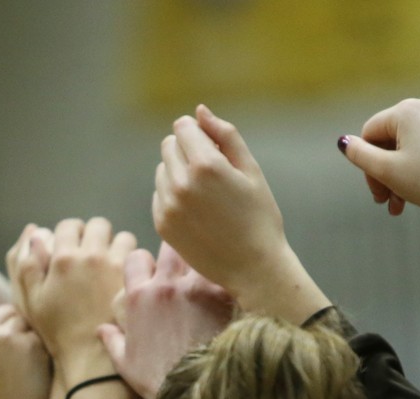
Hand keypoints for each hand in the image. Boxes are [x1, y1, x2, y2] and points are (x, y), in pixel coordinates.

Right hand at [0, 304, 51, 398]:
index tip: (0, 351)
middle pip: (4, 312)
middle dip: (12, 329)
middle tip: (16, 359)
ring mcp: (4, 336)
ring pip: (22, 320)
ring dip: (27, 337)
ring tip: (22, 367)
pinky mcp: (28, 343)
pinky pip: (38, 335)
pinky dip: (40, 350)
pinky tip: (32, 372)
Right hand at [14, 217, 137, 382]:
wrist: (92, 360)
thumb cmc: (58, 332)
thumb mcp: (32, 301)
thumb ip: (28, 264)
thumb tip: (36, 232)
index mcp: (63, 258)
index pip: (69, 225)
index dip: (70, 234)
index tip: (73, 249)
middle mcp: (91, 256)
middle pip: (98, 225)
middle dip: (96, 236)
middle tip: (94, 256)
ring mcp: (118, 266)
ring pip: (122, 238)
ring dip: (118, 247)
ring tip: (112, 267)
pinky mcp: (137, 279)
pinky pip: (141, 257)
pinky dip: (136, 263)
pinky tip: (127, 279)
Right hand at [100, 244, 235, 398]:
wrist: (192, 393)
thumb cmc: (156, 381)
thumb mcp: (126, 364)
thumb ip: (114, 341)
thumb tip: (102, 329)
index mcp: (138, 298)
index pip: (136, 258)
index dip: (146, 262)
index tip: (155, 272)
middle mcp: (164, 286)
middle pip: (170, 246)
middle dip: (179, 251)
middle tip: (191, 264)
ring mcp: (194, 288)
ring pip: (200, 253)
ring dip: (206, 260)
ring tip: (216, 269)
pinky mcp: (222, 295)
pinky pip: (226, 271)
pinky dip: (230, 275)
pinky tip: (236, 282)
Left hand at [152, 105, 292, 293]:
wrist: (253, 267)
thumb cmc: (259, 216)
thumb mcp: (250, 171)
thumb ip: (225, 135)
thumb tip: (199, 111)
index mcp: (206, 165)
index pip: (183, 126)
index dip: (199, 132)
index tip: (215, 148)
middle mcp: (181, 183)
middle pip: (169, 145)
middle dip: (188, 150)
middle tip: (212, 172)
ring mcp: (168, 205)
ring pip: (162, 169)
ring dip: (179, 172)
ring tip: (206, 195)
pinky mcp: (162, 224)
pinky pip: (160, 193)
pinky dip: (174, 195)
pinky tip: (197, 211)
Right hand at [339, 95, 419, 229]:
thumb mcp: (387, 170)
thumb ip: (359, 155)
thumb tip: (344, 142)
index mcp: (407, 109)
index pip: (371, 133)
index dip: (367, 164)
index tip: (376, 191)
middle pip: (394, 139)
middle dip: (387, 173)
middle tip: (388, 202)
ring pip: (416, 145)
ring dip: (405, 173)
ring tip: (405, 203)